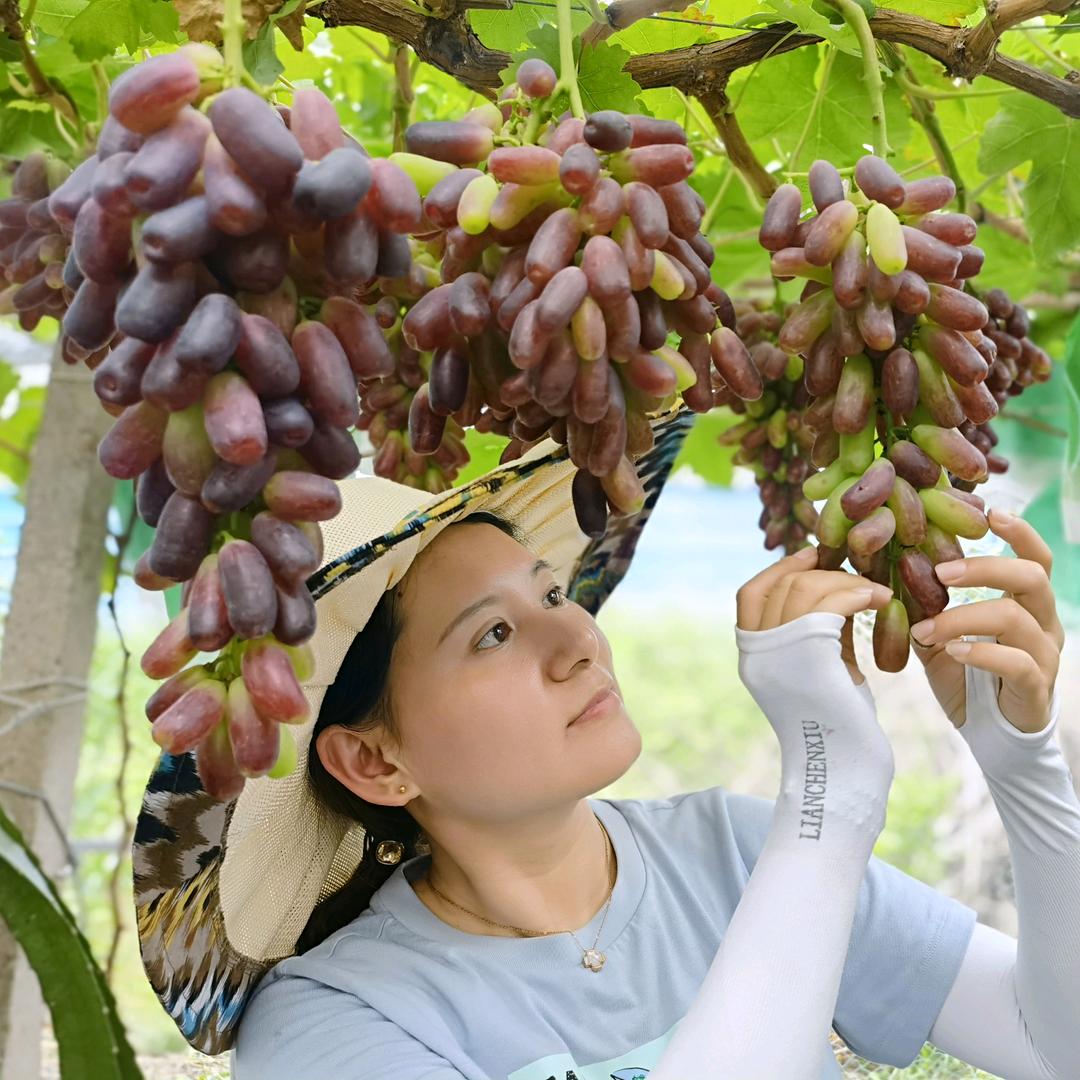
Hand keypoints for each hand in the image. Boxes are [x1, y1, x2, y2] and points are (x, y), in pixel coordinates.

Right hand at [735, 546, 896, 845]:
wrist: (846, 772)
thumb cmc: (839, 727)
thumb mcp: (817, 672)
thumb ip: (814, 635)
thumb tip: (831, 593)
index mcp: (752, 657)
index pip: (750, 593)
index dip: (780, 568)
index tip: (813, 555)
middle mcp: (757, 654)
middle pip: (780, 585)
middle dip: (821, 572)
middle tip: (858, 577)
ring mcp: (779, 655)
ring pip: (805, 588)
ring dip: (845, 581)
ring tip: (875, 592)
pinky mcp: (810, 659)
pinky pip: (830, 603)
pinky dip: (858, 592)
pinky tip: (881, 599)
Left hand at [908, 507, 1063, 734]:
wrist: (988, 732)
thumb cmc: (966, 677)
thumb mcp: (939, 638)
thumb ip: (923, 609)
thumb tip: (887, 575)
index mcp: (1026, 605)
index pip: (1035, 558)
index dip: (1020, 532)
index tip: (991, 513)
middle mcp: (1043, 624)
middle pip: (1032, 577)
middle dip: (984, 568)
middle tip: (941, 572)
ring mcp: (1044, 655)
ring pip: (1015, 618)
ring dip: (962, 617)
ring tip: (926, 629)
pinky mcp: (1036, 686)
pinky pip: (1016, 661)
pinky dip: (980, 652)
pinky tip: (952, 652)